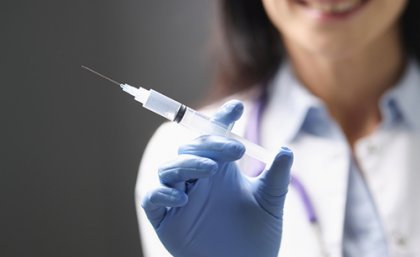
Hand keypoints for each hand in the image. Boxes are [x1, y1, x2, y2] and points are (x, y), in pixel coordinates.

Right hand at [141, 100, 292, 256]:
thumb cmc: (256, 236)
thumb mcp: (270, 203)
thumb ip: (276, 177)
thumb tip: (285, 149)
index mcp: (221, 169)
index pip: (216, 137)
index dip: (222, 120)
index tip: (237, 107)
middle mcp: (198, 178)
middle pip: (191, 147)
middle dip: (209, 143)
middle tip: (235, 150)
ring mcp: (180, 196)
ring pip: (169, 167)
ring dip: (187, 163)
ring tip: (211, 170)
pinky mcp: (165, 218)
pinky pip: (153, 198)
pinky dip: (163, 192)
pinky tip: (183, 197)